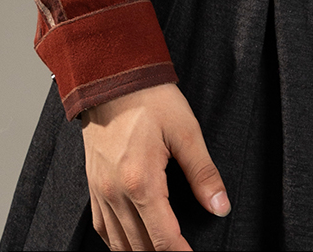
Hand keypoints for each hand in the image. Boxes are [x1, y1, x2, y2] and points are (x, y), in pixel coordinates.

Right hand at [80, 83, 228, 250]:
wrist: (112, 78)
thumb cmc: (151, 99)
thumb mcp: (186, 131)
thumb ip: (204, 173)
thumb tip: (220, 206)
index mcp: (142, 182)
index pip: (163, 239)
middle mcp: (116, 194)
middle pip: (140, 247)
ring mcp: (100, 192)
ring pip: (119, 244)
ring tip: (162, 251)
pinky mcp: (92, 186)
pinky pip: (102, 229)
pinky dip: (118, 243)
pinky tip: (133, 242)